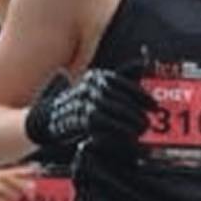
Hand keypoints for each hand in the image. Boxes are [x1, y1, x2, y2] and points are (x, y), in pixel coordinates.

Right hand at [24, 67, 152, 152]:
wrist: (46, 119)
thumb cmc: (78, 103)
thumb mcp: (98, 87)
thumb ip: (121, 76)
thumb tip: (144, 62)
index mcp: (95, 76)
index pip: (122, 82)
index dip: (140, 94)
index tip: (154, 106)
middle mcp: (89, 86)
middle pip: (118, 96)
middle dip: (136, 110)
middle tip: (149, 121)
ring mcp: (83, 102)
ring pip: (112, 111)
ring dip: (129, 122)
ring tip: (141, 130)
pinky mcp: (78, 119)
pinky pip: (102, 124)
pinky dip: (117, 131)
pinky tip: (128, 138)